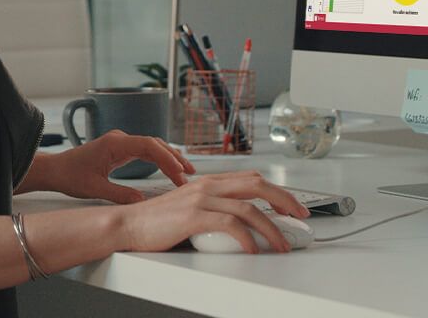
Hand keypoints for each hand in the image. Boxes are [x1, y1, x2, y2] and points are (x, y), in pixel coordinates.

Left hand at [48, 130, 195, 203]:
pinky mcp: (121, 149)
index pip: (149, 146)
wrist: (55, 169)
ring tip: (186, 172)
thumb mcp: (95, 189)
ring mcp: (121, 143)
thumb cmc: (70, 176)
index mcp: (115, 143)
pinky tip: (169, 169)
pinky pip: (145, 151)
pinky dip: (159, 159)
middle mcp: (120, 139)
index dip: (167, 159)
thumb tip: (143, 201)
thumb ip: (120, 195)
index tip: (179, 174)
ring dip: (169, 158)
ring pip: (152, 146)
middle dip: (174, 158)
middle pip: (155, 144)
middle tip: (189, 176)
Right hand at [116, 171, 311, 253]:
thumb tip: (241, 224)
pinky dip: (247, 237)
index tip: (293, 206)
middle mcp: (207, 185)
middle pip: (257, 186)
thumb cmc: (156, 222)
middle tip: (300, 218)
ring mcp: (201, 199)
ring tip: (282, 244)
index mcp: (209, 182)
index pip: (252, 179)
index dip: (277, 191)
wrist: (127, 224)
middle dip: (284, 201)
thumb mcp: (190, 208)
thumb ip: (213, 209)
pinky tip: (254, 249)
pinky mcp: (193, 215)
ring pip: (248, 208)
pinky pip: (230, 224)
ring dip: (271, 228)